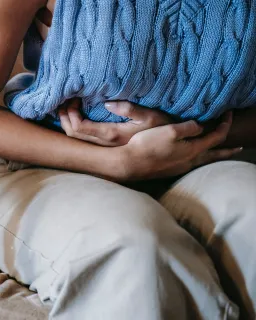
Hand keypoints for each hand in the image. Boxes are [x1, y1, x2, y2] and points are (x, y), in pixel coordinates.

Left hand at [58, 99, 170, 145]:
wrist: (170, 148)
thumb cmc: (163, 129)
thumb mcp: (151, 116)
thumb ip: (130, 109)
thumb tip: (107, 104)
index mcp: (112, 135)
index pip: (79, 128)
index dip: (70, 114)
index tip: (73, 98)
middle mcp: (104, 144)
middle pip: (72, 134)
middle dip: (64, 117)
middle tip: (64, 100)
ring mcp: (105, 147)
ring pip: (76, 139)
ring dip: (67, 122)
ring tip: (67, 106)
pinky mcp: (107, 146)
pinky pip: (83, 139)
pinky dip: (75, 126)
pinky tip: (77, 115)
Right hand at [120, 111, 242, 179]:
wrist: (130, 163)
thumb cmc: (148, 145)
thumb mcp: (170, 130)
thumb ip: (189, 127)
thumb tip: (199, 126)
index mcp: (193, 150)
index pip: (216, 137)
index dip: (225, 124)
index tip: (228, 114)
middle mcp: (189, 161)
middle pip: (214, 155)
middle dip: (227, 150)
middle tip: (239, 148)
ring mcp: (179, 168)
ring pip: (202, 161)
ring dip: (213, 155)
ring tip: (217, 153)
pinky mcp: (169, 170)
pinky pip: (190, 163)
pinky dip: (198, 158)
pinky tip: (192, 157)